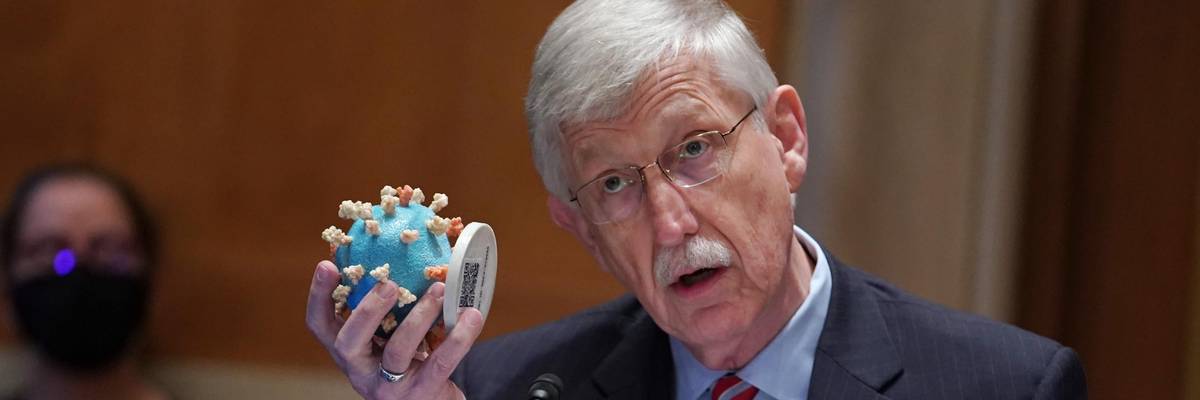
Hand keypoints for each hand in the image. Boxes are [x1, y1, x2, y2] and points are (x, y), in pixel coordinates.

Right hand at [307, 260, 483, 398]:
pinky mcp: (419, 396)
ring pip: (397, 351)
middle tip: (388, 282)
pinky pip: (439, 364)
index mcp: (350, 350)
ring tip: (438, 289)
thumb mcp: (394, 334)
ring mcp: (388, 388)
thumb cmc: (414, 359)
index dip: (319, 296)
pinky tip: (472, 315)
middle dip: (366, 310)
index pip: (320, 325)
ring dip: (418, 316)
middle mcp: (361, 370)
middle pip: (348, 342)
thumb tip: (409, 242)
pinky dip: (457, 338)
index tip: (327, 264)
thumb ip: (393, 303)